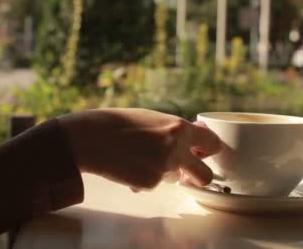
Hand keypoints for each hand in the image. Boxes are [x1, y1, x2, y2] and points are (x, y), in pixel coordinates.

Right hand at [57, 108, 221, 190]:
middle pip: (205, 175)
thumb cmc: (117, 123)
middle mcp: (176, 150)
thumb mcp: (151, 118)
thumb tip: (199, 131)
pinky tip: (127, 165)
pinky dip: (143, 178)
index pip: (213, 143)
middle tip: (187, 171)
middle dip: (198, 175)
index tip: (203, 151)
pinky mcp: (149, 183)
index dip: (209, 149)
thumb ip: (175, 128)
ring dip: (163, 172)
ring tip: (138, 157)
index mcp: (179, 128)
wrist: (90, 138)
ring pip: (174, 178)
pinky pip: (153, 184)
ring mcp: (163, 169)